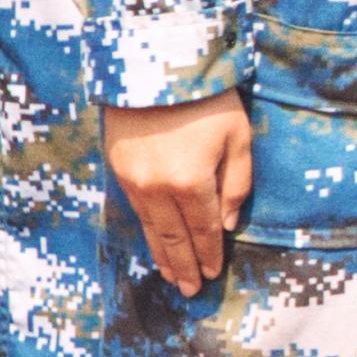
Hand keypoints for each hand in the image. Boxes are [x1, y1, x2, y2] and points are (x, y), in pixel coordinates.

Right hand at [105, 92, 255, 293]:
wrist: (154, 65)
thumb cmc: (206, 98)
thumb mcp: (237, 136)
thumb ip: (236, 183)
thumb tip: (227, 224)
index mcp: (192, 182)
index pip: (205, 229)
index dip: (210, 254)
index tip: (213, 274)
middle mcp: (158, 188)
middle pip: (175, 237)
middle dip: (184, 266)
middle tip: (190, 291)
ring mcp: (134, 181)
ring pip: (152, 229)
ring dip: (163, 255)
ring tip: (171, 277)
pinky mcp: (118, 170)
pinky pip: (137, 212)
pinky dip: (147, 232)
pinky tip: (154, 242)